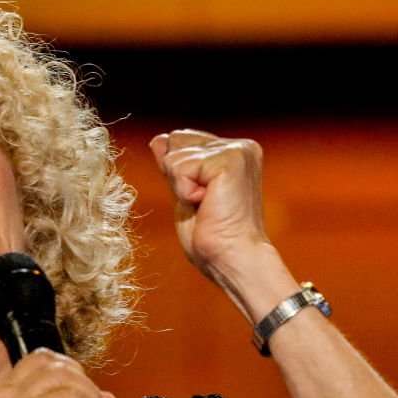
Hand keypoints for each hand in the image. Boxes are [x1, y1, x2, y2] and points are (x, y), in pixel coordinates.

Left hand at [149, 129, 268, 279]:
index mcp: (233, 152)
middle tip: (203, 204)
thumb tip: (157, 139)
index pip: (182, 139)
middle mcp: (239, 146)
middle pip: (176, 139)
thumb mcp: (184, 194)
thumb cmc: (211, 237)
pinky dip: (184, 192)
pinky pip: (180, 167)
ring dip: (181, 188)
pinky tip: (207, 204)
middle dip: (177, 176)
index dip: (177, 173)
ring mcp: (237, 150)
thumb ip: (175, 167)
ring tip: (207, 206)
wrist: (231, 258)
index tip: (201, 200)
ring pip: (175, 155)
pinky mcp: (230, 159)